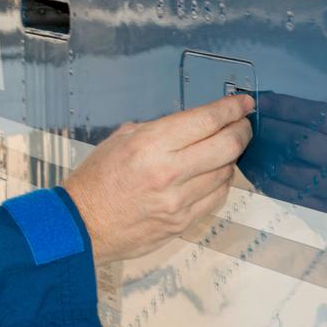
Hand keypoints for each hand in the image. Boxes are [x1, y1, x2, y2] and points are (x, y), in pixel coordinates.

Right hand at [63, 94, 253, 263]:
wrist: (82, 224)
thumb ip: (158, 130)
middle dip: (242, 131)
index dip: (231, 109)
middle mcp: (169, 171)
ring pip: (227, 172)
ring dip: (231, 157)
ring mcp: (179, 200)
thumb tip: (191, 125)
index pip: (206, 120)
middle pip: (227, 146)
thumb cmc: (96, 179)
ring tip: (224, 149)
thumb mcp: (120, 140)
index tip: (244, 103)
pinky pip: (217, 197)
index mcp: (150, 144)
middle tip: (243, 124)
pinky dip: (221, 181)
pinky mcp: (184, 221)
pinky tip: (213, 174)